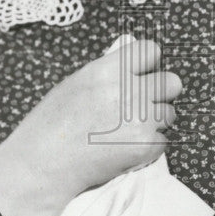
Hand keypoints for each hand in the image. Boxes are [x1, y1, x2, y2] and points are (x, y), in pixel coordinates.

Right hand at [0, 35, 181, 215]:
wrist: (42, 163)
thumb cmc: (51, 124)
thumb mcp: (76, 83)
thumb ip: (108, 74)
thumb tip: (133, 69)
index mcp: (108, 70)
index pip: (151, 51)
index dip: (147, 65)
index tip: (140, 77)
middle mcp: (128, 91)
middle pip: (172, 82)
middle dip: (160, 93)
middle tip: (142, 106)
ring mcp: (140, 119)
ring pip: (170, 114)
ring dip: (156, 122)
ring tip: (129, 131)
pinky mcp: (144, 147)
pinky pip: (163, 142)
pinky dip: (149, 148)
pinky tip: (125, 149)